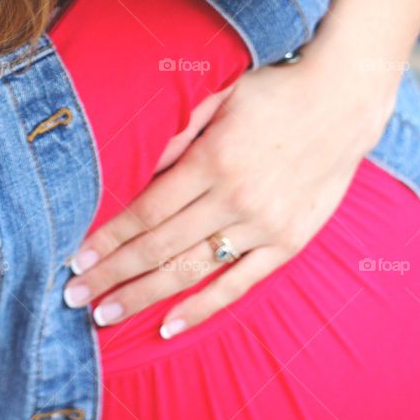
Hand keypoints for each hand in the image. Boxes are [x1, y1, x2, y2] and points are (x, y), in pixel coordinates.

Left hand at [64, 49, 389, 337]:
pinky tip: (168, 326)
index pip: (146, 211)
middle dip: (112, 275)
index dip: (108, 238)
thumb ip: (176, 131)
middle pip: (160, 248)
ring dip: (144, 296)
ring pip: (192, 271)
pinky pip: (239, 285)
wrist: (345, 101)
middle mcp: (235, 198)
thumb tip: (132, 165)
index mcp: (212, 160)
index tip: (76, 259)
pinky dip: (202, 308)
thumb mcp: (220, 95)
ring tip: (105, 314)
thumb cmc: (273, 92)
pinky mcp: (287, 242)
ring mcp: (263, 225)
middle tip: (73, 297)